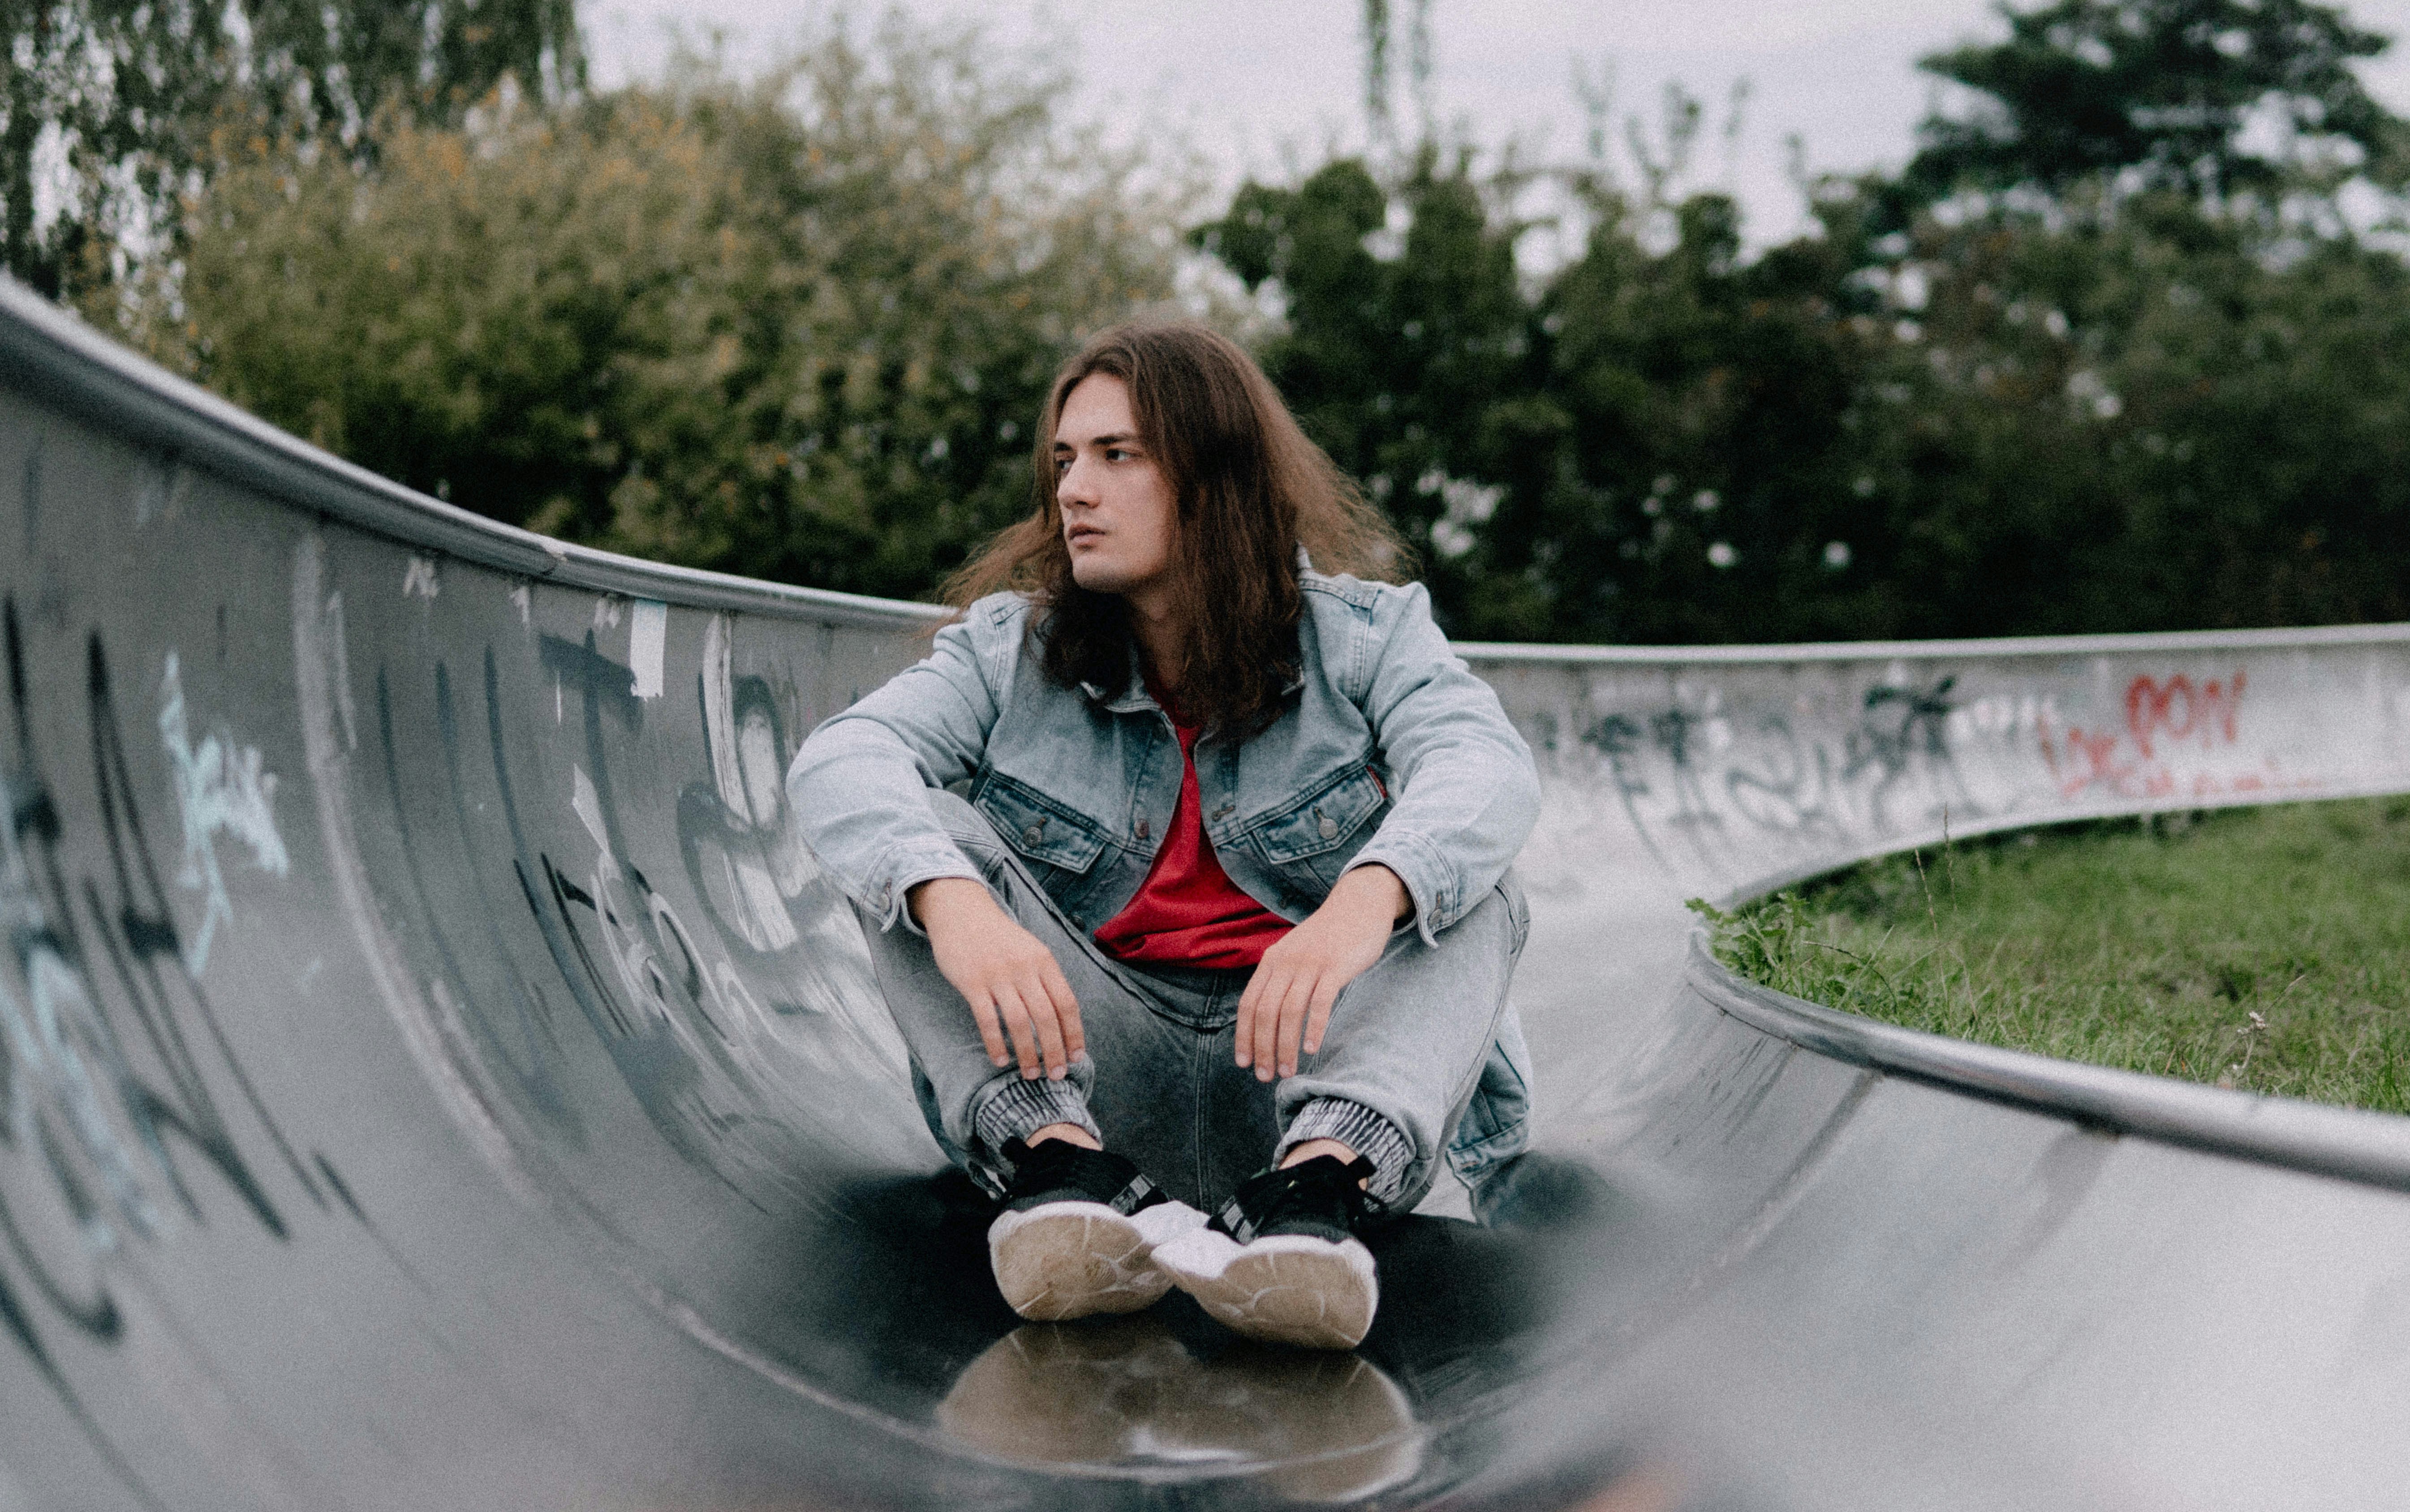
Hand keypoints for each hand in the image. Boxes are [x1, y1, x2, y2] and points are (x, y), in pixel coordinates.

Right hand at [909, 878, 1084, 1079]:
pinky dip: (995, 1043)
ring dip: (1028, 1053)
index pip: (1067, 1003)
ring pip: (1018, 1022)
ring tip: (1031, 1074)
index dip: (1074, 1034)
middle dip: (1054, 1051)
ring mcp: (997, 974)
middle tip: (1056, 1075)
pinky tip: (1000, 1060)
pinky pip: (986, 1019)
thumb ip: (1046, 979)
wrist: (962, 912)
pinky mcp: (972, 982)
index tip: (1076, 1057)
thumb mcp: (1031, 950)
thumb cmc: (1000, 938)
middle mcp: (1024, 968)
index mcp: (1044, 961)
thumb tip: (1063, 1018)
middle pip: (1046, 1017)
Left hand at [1236, 865, 1409, 1081]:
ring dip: (1286, 1046)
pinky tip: (1311, 1048)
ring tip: (1288, 1071)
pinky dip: (1313, 1028)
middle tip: (1266, 1076)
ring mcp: (1310, 964)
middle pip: (1265, 1012)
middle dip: (1262, 1048)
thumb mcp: (1294, 953)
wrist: (1358, 905)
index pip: (1248, 1004)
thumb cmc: (1327, 937)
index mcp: (1271, 961)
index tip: (1244, 1062)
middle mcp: (1285, 962)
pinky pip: (1320, 1002)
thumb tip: (1265, 1016)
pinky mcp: (1335, 967)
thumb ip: (1280, 978)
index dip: (1243, 1035)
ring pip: (1289, 1011)